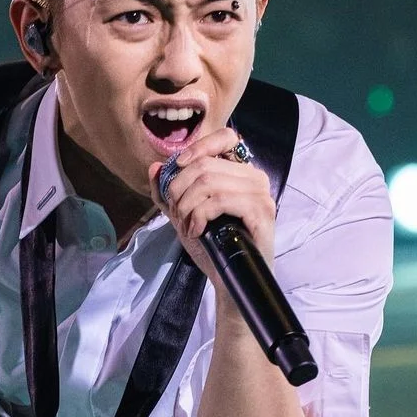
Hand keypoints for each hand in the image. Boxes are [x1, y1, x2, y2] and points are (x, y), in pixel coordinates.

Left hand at [148, 127, 275, 288]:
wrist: (231, 279)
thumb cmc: (213, 246)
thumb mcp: (183, 215)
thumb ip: (167, 192)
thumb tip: (155, 167)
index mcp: (240, 172)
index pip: (225, 137)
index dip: (198, 147)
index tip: (179, 166)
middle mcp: (254, 177)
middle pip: (206, 164)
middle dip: (180, 189)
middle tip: (177, 213)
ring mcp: (260, 193)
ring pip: (209, 181)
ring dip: (187, 205)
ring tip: (187, 225)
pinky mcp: (261, 211)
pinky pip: (220, 200)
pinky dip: (200, 214)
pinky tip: (197, 230)